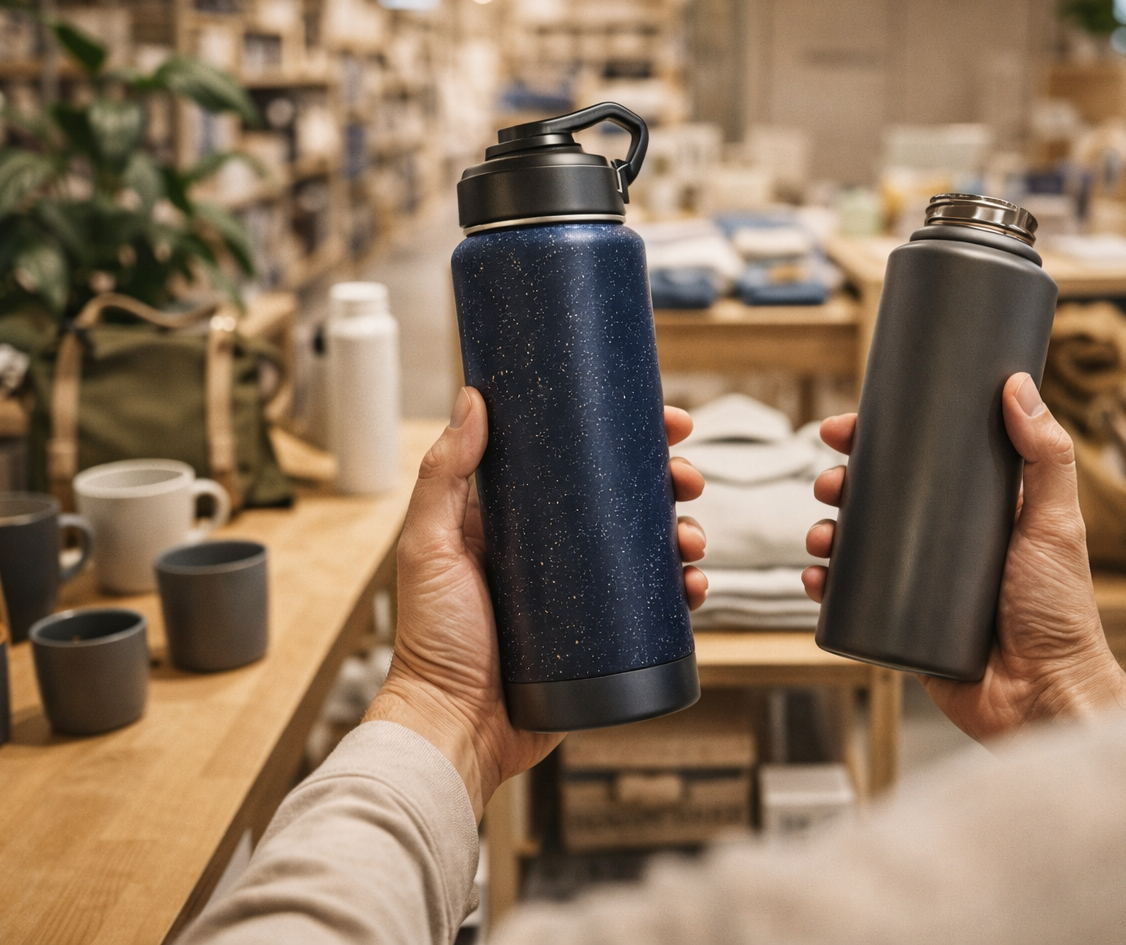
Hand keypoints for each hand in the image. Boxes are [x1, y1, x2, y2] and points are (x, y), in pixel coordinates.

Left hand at [364, 388, 708, 819]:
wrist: (455, 728)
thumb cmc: (431, 641)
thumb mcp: (430, 546)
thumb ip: (444, 474)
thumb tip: (473, 397)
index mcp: (518, 520)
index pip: (580, 462)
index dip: (626, 438)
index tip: (664, 421)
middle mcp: (555, 552)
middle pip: (627, 501)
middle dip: (669, 483)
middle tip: (688, 479)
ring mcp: (583, 596)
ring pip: (649, 551)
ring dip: (684, 535)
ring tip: (692, 541)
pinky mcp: (604, 639)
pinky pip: (656, 609)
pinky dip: (685, 593)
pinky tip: (695, 589)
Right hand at [804, 373, 1125, 741]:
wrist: (1043, 695)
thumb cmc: (1060, 612)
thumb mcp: (1055, 523)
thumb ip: (1046, 456)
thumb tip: (1017, 385)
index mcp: (976, 513)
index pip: (918, 462)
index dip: (877, 442)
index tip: (845, 428)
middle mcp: (943, 545)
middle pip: (878, 500)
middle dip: (841, 486)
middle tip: (829, 484)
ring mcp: (918, 587)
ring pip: (857, 548)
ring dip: (824, 533)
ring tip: (820, 537)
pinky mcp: (900, 629)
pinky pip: (851, 604)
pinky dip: (825, 587)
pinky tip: (815, 580)